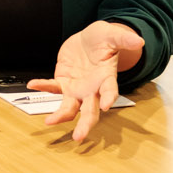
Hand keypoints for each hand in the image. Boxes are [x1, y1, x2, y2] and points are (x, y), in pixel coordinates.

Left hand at [34, 21, 143, 141]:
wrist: (88, 40)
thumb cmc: (102, 41)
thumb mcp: (112, 35)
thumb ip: (123, 39)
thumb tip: (138, 40)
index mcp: (106, 78)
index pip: (110, 90)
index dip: (109, 98)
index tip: (107, 105)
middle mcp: (92, 89)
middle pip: (90, 110)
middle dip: (85, 124)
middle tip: (79, 137)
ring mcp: (77, 89)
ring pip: (70, 108)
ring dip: (60, 116)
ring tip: (50, 122)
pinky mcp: (64, 83)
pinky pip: (53, 88)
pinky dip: (43, 86)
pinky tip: (34, 84)